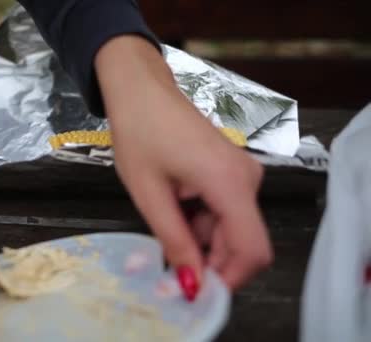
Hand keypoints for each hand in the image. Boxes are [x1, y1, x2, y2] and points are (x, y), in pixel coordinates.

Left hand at [95, 36, 272, 291]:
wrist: (141, 90)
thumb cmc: (140, 132)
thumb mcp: (150, 194)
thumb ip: (175, 241)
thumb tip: (191, 284)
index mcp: (230, 182)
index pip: (252, 250)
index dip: (227, 278)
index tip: (195, 289)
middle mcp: (247, 179)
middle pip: (242, 242)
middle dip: (208, 261)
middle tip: (169, 266)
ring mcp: (242, 173)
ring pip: (231, 229)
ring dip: (200, 240)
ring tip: (164, 223)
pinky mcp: (232, 171)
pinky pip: (225, 211)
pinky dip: (201, 222)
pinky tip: (174, 209)